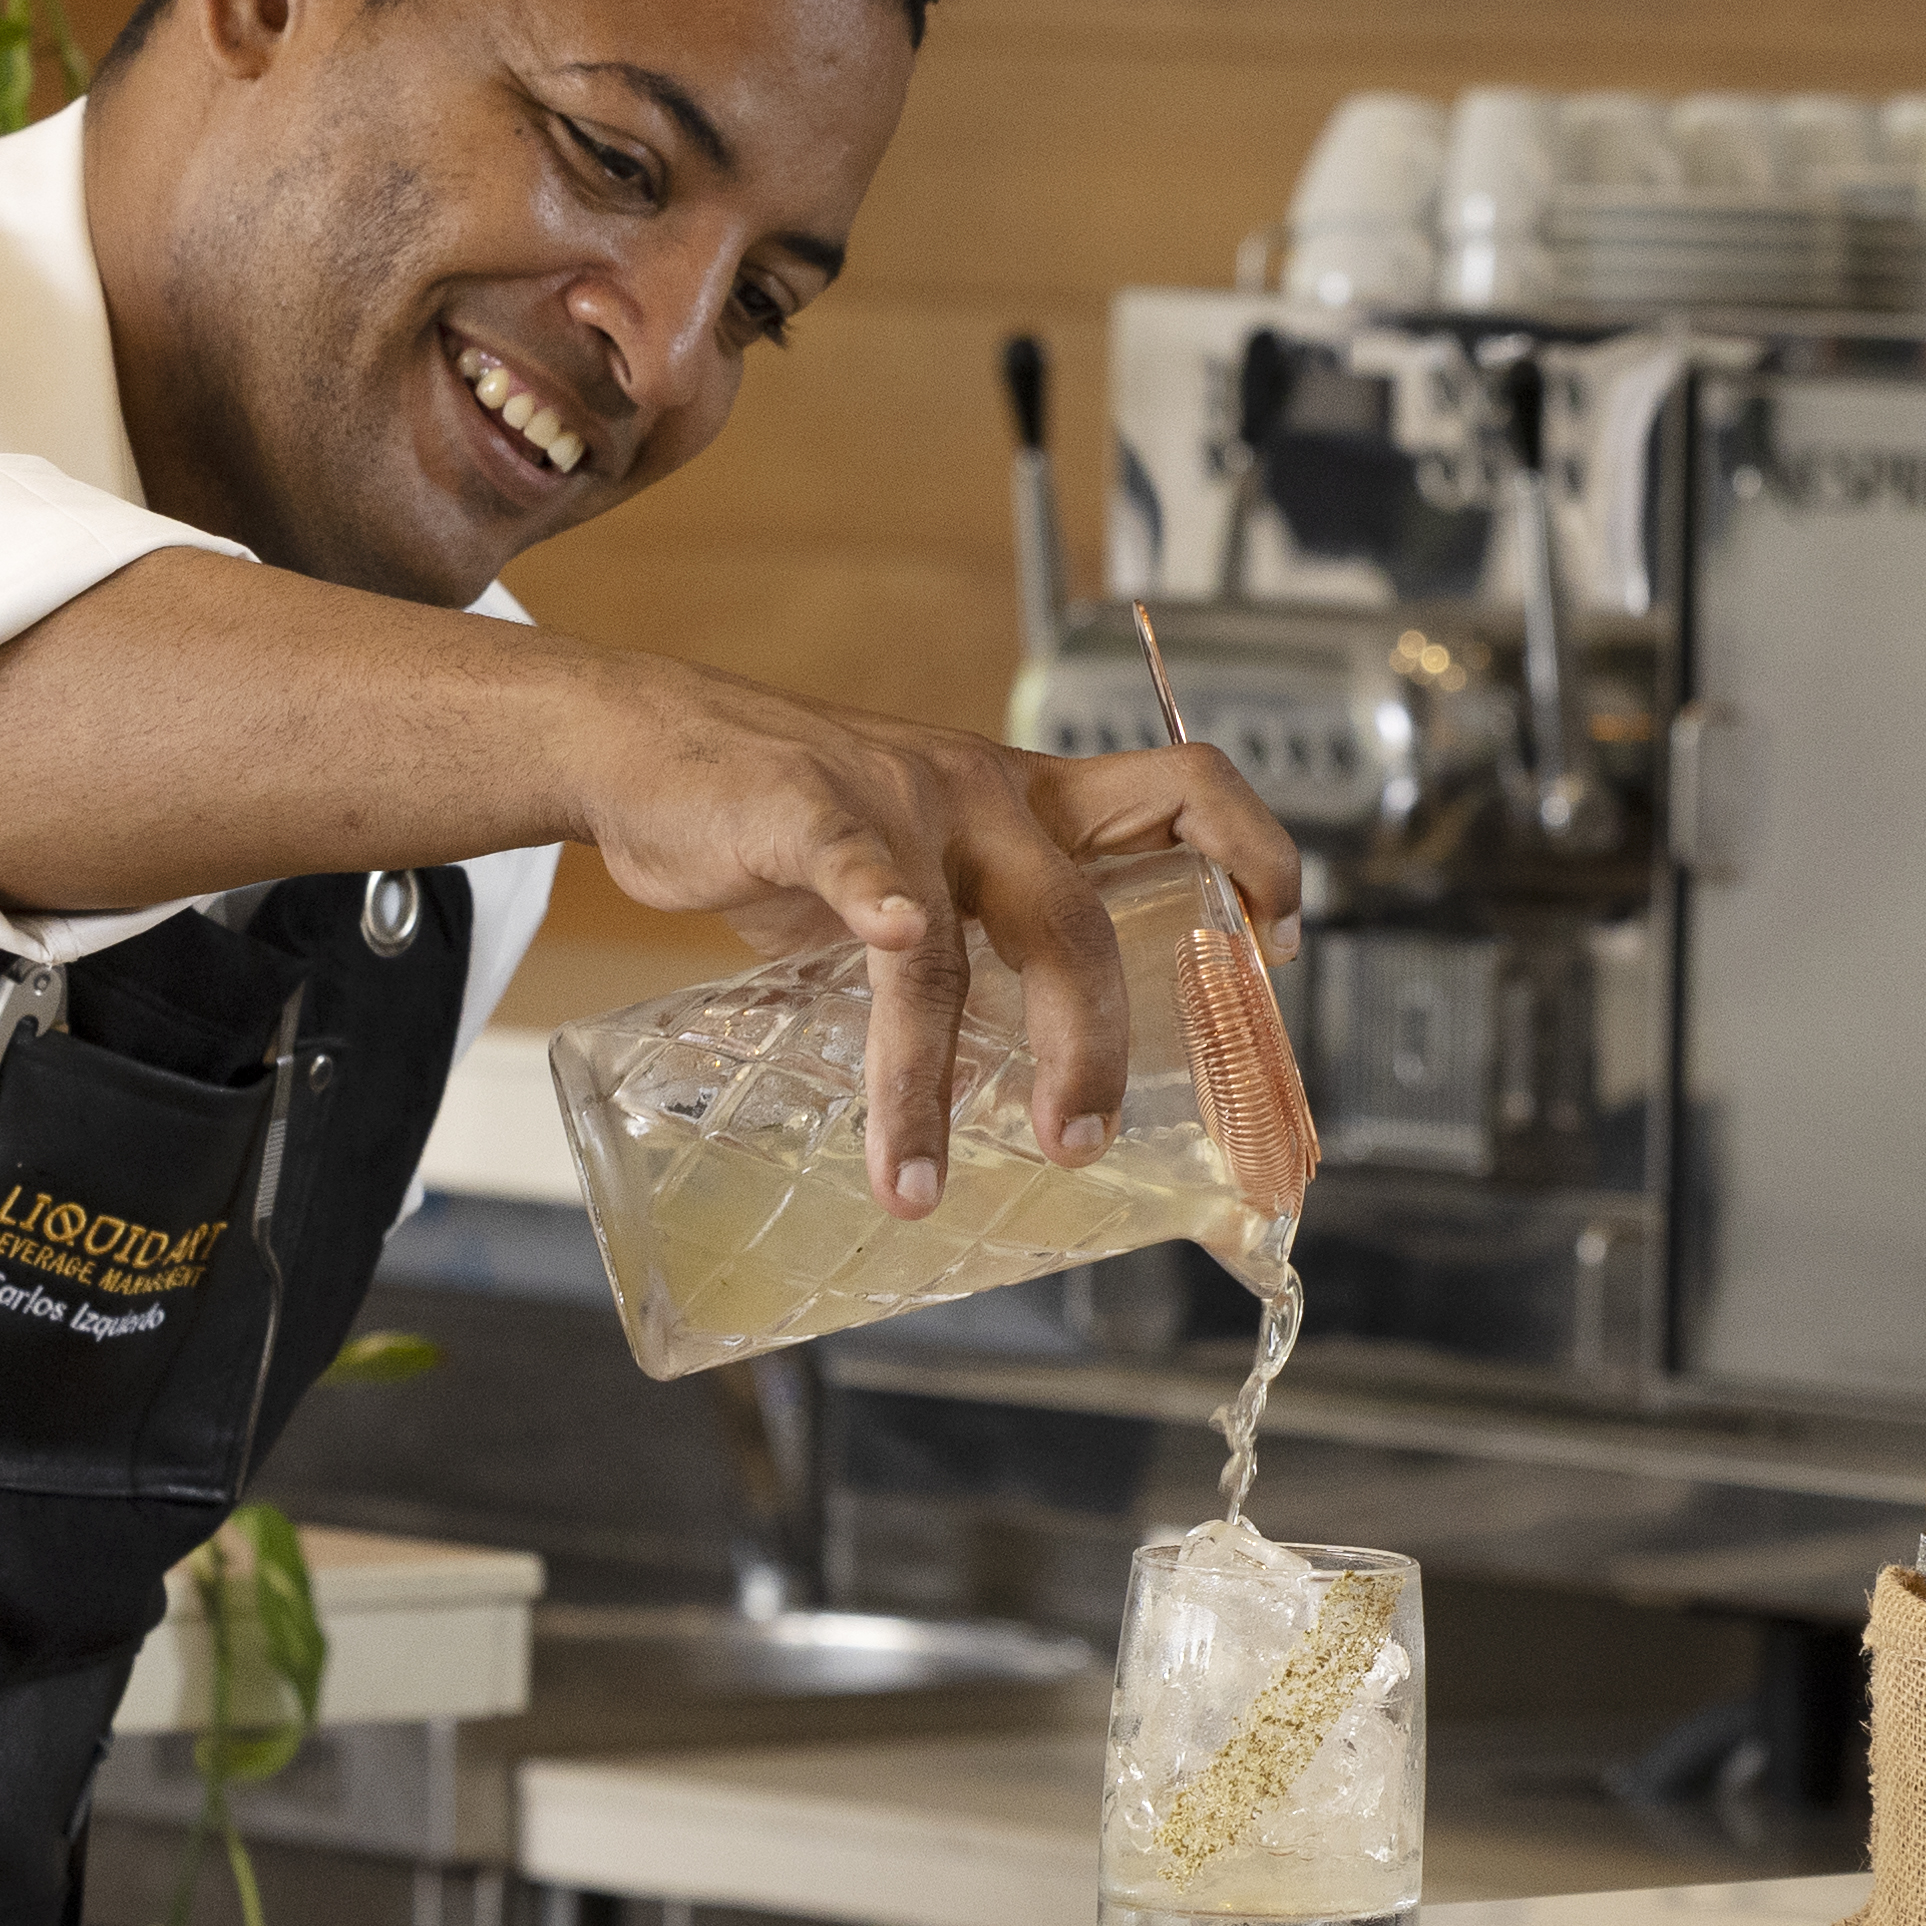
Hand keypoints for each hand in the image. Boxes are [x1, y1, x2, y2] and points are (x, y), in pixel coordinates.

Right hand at [556, 656, 1307, 1213]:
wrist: (648, 746)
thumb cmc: (791, 815)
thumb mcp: (920, 856)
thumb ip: (978, 932)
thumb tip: (1035, 1058)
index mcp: (1028, 800)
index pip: (1183, 788)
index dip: (1254, 854)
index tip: (1277, 946)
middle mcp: (981, 793)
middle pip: (1081, 915)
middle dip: (1093, 1042)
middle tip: (1079, 1138)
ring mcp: (894, 801)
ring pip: (950, 945)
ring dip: (934, 1076)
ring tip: (919, 1179)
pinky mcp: (798, 812)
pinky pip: (850, 863)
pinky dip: (876, 902)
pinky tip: (890, 942)